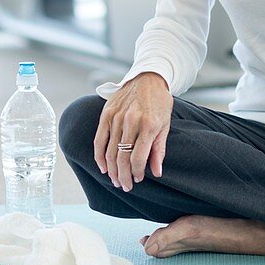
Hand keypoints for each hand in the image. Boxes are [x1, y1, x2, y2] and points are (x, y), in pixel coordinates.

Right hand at [93, 72, 172, 191]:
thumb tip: (156, 172)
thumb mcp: (165, 125)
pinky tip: (103, 167)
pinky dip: (99, 156)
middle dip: (123, 176)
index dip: (136, 173)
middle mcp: (130, 122)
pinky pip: (99, 139)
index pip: (138, 158)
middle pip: (122, 157)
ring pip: (110, 151)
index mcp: (148, 125)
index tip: (138, 179)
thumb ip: (158, 149)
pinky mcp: (106, 114)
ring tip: (115, 180)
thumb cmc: (159, 102)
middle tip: (125, 186)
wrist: (148, 78)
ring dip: (111, 170)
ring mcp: (116, 117)